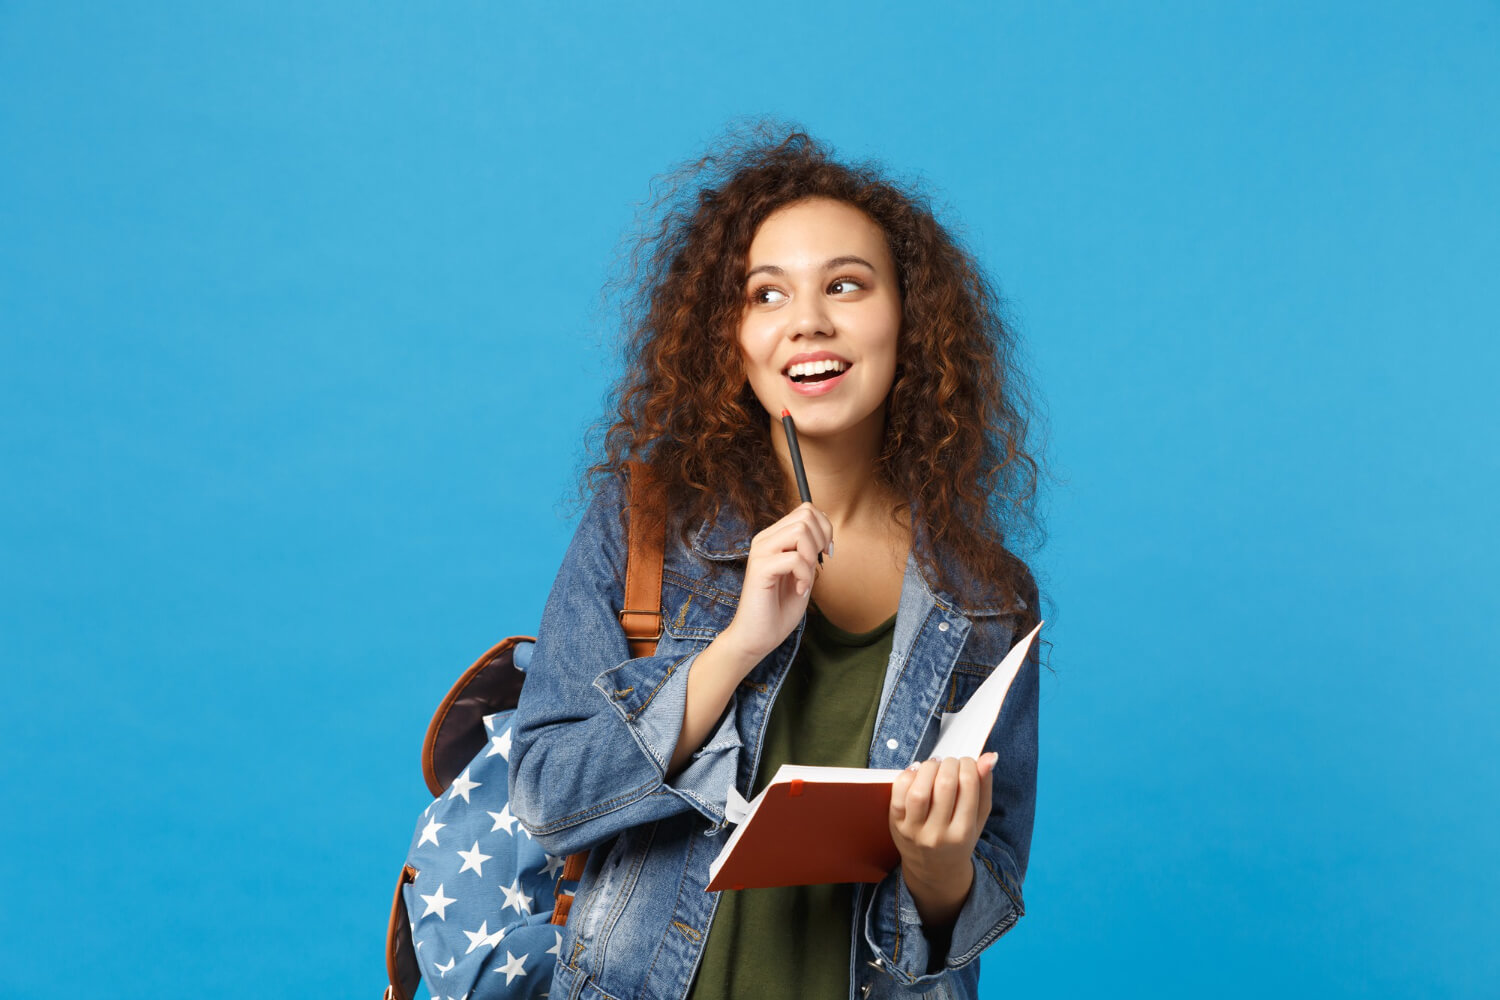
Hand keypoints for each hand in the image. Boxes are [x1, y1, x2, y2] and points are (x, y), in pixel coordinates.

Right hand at [718, 502, 831, 665]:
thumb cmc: (779, 609)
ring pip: (800, 530)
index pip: (806, 509)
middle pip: (805, 514)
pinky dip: (804, 576)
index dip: (825, 527)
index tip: (826, 553)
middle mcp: (764, 539)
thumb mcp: (802, 574)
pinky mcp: (760, 569)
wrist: (757, 637)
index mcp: (774, 537)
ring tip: (805, 578)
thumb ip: (809, 551)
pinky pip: (794, 558)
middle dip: (822, 539)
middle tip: (816, 565)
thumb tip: (824, 532)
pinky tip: (798, 590)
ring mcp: (760, 552)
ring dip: (811, 556)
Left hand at [888, 753, 996, 929]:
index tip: (967, 762)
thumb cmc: (958, 839)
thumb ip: (984, 786)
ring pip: (920, 790)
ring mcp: (915, 830)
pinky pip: (898, 793)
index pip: (968, 785)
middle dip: (950, 763)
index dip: (968, 765)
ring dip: (929, 768)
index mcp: (963, 832)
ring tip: (934, 765)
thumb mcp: (978, 818)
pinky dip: (908, 775)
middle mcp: (938, 834)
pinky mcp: (896, 824)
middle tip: (951, 762)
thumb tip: (989, 757)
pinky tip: (917, 773)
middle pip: (945, 784)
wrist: (933, 869)